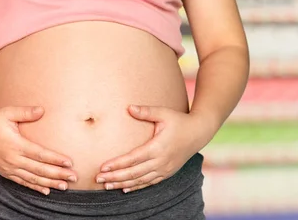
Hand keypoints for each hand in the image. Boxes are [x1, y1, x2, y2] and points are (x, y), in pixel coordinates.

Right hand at [0, 106, 76, 194]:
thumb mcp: (8, 112)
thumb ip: (26, 112)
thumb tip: (42, 110)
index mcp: (16, 145)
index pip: (40, 154)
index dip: (55, 159)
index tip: (69, 162)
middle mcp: (13, 159)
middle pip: (40, 169)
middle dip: (58, 174)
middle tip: (74, 177)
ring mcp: (9, 167)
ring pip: (33, 178)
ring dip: (50, 183)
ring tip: (64, 186)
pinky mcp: (5, 172)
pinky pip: (22, 182)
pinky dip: (35, 186)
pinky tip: (46, 190)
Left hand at [95, 105, 211, 192]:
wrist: (199, 133)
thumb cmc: (179, 121)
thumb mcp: (164, 113)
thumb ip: (146, 111)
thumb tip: (129, 108)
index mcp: (158, 147)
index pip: (133, 159)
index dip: (117, 164)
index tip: (103, 167)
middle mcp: (161, 161)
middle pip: (134, 173)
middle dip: (115, 177)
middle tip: (98, 179)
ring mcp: (165, 169)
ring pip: (140, 180)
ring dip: (122, 183)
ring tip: (107, 185)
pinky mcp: (167, 172)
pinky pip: (149, 182)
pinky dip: (136, 186)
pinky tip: (125, 188)